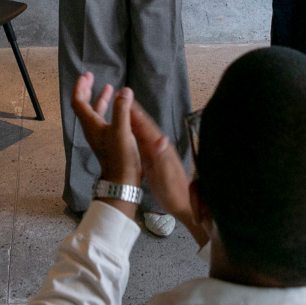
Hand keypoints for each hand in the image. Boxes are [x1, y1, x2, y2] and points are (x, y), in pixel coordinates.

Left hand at [70, 73, 141, 186]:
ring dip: (100, 99)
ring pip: (95, 112)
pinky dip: (109, 109)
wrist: (122, 180)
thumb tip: (124, 91)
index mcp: (91, 124)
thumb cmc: (120, 156)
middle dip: (87, 90)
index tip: (86, 76)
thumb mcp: (122, 130)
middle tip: (91, 77)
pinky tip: (119, 107)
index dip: (80, 88)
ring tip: (109, 87)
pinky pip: (105, 120)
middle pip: (84, 106)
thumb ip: (121, 109)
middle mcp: (92, 129)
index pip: (78, 102)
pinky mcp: (108, 140)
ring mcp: (100, 135)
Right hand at [128, 100, 192, 220]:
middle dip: (134, 113)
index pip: (147, 127)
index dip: (137, 114)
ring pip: (144, 133)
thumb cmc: (173, 193)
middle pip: (146, 126)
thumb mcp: (165, 177)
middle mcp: (160, 147)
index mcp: (161, 149)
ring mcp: (159, 153)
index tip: (125, 101)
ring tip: (123, 110)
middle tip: (121, 99)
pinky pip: (144, 142)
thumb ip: (162, 158)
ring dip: (134, 121)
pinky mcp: (156, 160)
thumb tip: (160, 138)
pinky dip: (136, 133)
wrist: (184, 205)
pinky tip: (130, 132)